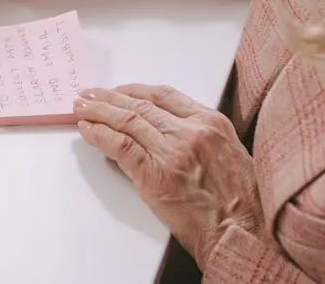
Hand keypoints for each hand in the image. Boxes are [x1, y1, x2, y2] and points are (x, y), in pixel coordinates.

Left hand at [71, 84, 265, 267]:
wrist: (244, 234)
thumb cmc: (241, 204)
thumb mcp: (228, 155)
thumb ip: (198, 138)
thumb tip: (158, 133)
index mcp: (211, 123)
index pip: (163, 95)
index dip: (134, 90)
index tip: (117, 90)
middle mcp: (191, 131)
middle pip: (140, 105)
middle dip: (109, 97)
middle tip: (90, 94)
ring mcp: (172, 151)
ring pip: (126, 121)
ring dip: (98, 112)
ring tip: (81, 108)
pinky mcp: (155, 174)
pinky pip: (120, 146)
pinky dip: (99, 135)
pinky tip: (87, 130)